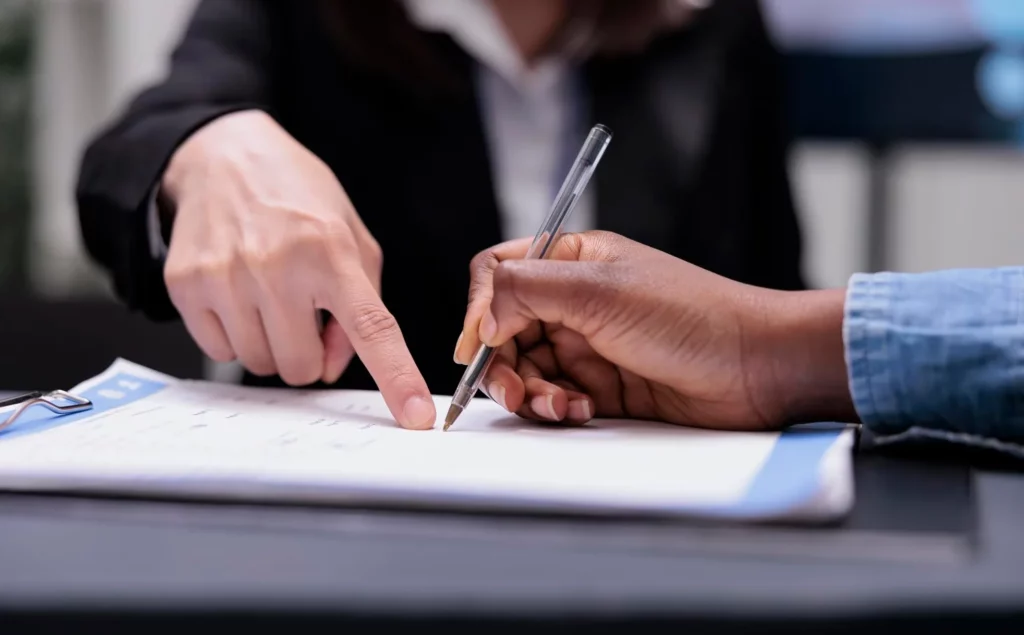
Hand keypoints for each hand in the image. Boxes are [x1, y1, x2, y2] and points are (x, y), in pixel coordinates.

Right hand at [161, 110, 434, 428]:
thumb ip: (361, 303)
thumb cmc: (297, 198)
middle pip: (302, 367)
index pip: (372, 328)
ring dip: (272, 343)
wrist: (224, 156)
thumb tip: (334, 365)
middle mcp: (277, 266)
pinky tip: (239, 294)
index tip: (417, 417)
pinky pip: (220, 351)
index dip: (397, 378)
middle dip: (308, 352)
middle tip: (304, 312)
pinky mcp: (186, 285)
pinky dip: (235, 334)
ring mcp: (226, 277)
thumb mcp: (351, 237)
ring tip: (270, 295)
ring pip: (260, 364)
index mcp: (331, 251)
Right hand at [454, 231, 855, 429]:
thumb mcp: (601, 290)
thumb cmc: (692, 316)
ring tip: (559, 404)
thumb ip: (527, 291)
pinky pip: (554, 398)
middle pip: (504, 330)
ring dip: (530, 392)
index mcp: (572, 259)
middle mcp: (574, 300)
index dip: (480, 309)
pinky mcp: (602, 386)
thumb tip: (479, 317)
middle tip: (514, 391)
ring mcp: (588, 344)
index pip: (500, 274)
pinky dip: (556, 408)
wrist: (756, 369)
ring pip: (526, 370)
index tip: (476, 346)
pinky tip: (580, 410)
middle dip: (502, 363)